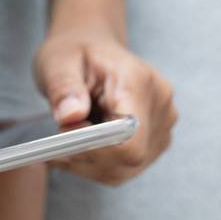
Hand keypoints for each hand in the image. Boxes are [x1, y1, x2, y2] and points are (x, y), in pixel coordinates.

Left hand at [33, 25, 178, 185]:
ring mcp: (163, 125)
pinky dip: (97, 164)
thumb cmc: (75, 52)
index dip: (97, 147)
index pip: (131, 138)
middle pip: (129, 159)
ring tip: (66, 140)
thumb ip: (63, 87)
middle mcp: (160, 105)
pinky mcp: (156, 140)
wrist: (91, 49)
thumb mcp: (57, 61)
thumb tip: (69, 117)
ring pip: (125, 170)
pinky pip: (125, 169)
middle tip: (58, 138)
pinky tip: (79, 146)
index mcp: (138, 81)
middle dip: (88, 157)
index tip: (66, 132)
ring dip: (89, 163)